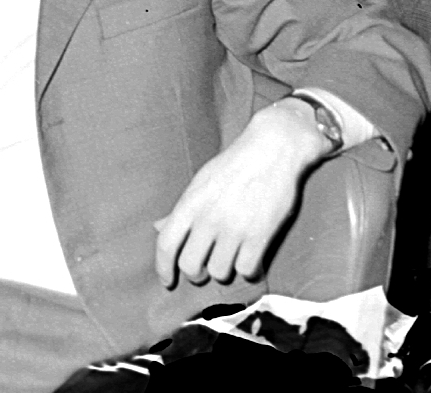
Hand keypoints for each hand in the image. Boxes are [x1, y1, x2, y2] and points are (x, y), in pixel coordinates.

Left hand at [154, 100, 328, 287]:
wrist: (272, 148)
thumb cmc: (234, 164)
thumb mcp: (201, 181)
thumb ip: (180, 209)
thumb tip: (157, 227)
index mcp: (191, 202)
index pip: (166, 243)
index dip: (163, 267)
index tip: (167, 280)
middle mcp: (209, 217)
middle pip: (190, 265)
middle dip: (196, 274)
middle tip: (204, 270)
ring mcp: (234, 227)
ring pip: (219, 272)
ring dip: (223, 270)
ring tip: (230, 258)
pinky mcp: (260, 235)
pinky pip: (246, 270)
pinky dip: (247, 269)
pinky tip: (249, 258)